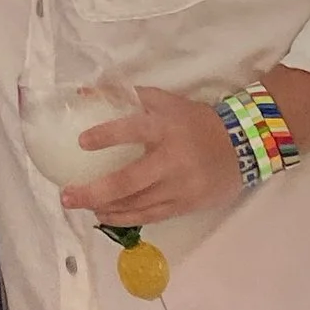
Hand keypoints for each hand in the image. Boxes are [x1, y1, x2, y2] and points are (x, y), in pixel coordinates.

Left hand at [61, 87, 244, 225]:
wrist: (242, 147)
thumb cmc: (195, 122)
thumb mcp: (166, 101)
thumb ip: (126, 95)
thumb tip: (85, 91)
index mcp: (166, 128)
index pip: (134, 130)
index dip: (108, 136)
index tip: (81, 141)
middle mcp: (172, 160)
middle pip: (129, 181)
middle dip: (94, 191)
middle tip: (67, 195)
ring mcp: (180, 187)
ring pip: (137, 204)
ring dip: (105, 207)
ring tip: (81, 206)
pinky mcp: (186, 205)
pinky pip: (150, 216)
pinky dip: (125, 218)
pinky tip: (106, 216)